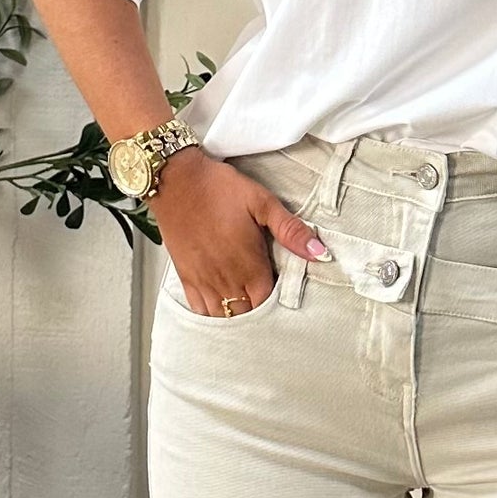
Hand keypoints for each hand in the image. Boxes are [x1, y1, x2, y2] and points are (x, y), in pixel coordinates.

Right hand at [150, 147, 329, 315]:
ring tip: (244, 303)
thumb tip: (320, 253)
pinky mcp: (186, 277)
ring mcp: (204, 282)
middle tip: (265, 297)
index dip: (278, 302)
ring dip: (236, 314)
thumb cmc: (218, 189)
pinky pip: (200, 310)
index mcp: (250, 266)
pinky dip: (212, 313)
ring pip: (224, 317)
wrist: (176, 180)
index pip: (270, 302)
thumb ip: (291, 231)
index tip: (281, 291)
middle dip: (259, 311)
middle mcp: (227, 280)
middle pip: (248, 314)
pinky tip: (220, 304)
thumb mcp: (262, 203)